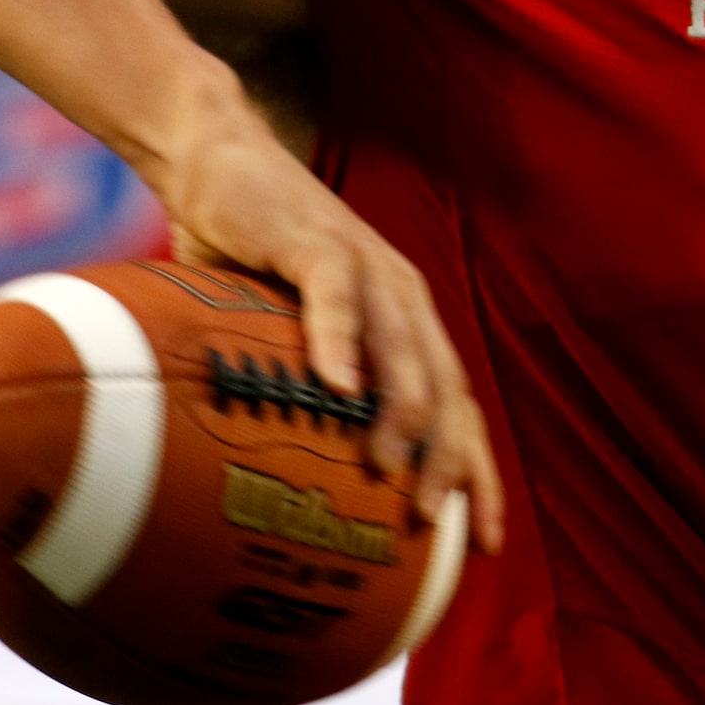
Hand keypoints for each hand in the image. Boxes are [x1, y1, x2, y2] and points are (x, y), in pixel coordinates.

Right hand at [161, 82, 504, 554]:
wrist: (219, 161)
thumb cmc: (252, 262)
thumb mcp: (284, 340)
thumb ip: (298, 394)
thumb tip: (284, 488)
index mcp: (406, 324)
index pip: (457, 409)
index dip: (477, 474)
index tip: (484, 543)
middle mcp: (401, 297)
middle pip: (446, 389)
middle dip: (448, 458)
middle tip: (431, 521)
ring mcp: (367, 265)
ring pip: (404, 346)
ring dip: (398, 411)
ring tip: (385, 468)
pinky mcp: (317, 239)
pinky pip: (336, 292)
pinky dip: (339, 339)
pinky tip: (337, 385)